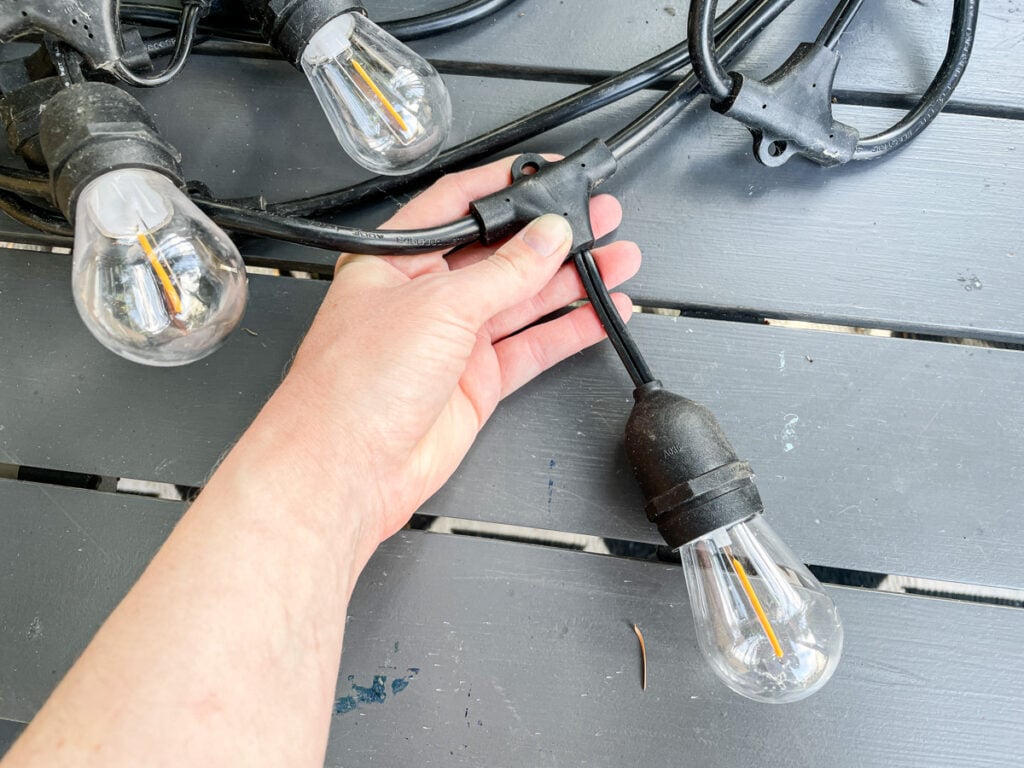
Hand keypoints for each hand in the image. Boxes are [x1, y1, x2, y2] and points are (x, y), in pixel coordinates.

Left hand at [267, 155, 640, 554]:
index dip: (506, 187)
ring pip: (523, 300)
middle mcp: (424, 296)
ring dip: (571, 281)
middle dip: (551, 237)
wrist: (349, 468)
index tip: (550, 174)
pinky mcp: (476, 381)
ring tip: (617, 259)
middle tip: (599, 218)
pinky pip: (531, 347)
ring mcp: (452, 341)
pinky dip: (569, 330)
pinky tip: (600, 312)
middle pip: (500, 254)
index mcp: (395, 260)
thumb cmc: (353, 384)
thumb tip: (546, 237)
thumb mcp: (436, 305)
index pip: (458, 205)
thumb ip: (502, 271)